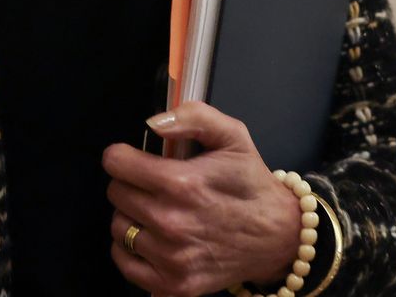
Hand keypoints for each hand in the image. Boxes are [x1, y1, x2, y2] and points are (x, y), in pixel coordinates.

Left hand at [102, 101, 301, 296]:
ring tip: (158, 210)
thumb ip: (193, 116)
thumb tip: (153, 123)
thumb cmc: (252, 185)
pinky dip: (132, 249)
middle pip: (116, 193)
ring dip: (132, 216)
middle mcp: (172, 223)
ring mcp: (171, 258)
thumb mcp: (233, 136)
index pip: (117, 163)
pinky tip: (154, 237)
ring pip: (119, 227)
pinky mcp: (172, 284)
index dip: (124, 155)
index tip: (134, 158)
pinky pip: (125, 262)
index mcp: (182, 183)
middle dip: (131, 183)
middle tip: (155, 185)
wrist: (279, 237)